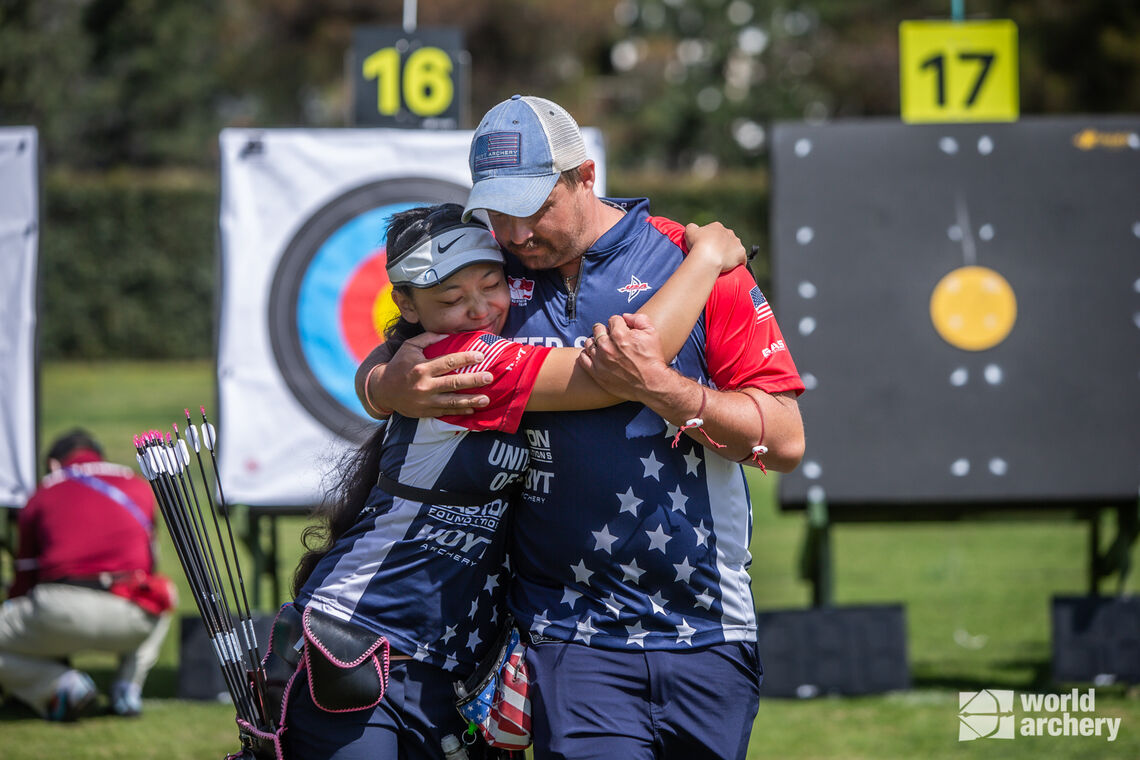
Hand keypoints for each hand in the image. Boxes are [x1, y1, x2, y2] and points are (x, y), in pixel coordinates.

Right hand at [371, 333, 491, 416]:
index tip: (481, 356)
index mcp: (422, 367)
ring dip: (471, 400)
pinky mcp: (426, 411)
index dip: (466, 359)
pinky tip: (472, 409)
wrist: (382, 390)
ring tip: (486, 399)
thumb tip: (449, 334)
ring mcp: (425, 400)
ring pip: (452, 401)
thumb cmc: (399, 364)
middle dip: (473, 380)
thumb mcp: (409, 347)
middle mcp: (424, 385)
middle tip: (489, 377)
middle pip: (454, 383)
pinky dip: (460, 411)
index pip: (448, 362)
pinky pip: (446, 412)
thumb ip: (428, 338)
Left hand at [577, 314, 671, 402]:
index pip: (613, 320)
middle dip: (606, 331)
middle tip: (613, 338)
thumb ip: (639, 319)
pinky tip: (595, 355)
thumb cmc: (652, 359)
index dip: (619, 324)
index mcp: (620, 334)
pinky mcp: (596, 373)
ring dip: (596, 342)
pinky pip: (583, 358)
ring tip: (604, 346)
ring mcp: (600, 360)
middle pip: (598, 329)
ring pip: (589, 342)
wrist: (652, 384)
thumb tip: (626, 316)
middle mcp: (607, 346)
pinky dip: (587, 354)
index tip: (623, 330)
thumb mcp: (652, 333)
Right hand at [684, 221, 745, 272]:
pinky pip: (742, 258)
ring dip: (731, 252)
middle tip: (713, 254)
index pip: (715, 231)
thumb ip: (692, 227)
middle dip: (722, 245)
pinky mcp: (741, 254)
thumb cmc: (697, 244)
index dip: (711, 239)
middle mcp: (729, 232)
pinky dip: (739, 262)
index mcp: (717, 227)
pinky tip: (734, 267)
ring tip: (723, 261)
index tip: (706, 246)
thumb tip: (695, 228)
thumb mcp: (689, 231)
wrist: (707, 257)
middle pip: (726, 238)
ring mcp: (736, 243)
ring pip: (735, 247)